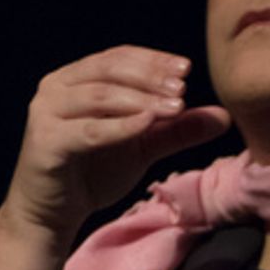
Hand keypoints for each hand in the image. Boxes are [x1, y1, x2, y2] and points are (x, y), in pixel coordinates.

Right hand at [2, 47, 230, 245]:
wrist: (53, 212)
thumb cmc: (94, 171)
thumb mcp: (143, 147)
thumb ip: (177, 130)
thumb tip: (224, 117)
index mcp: (77, 78)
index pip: (118, 57)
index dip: (152, 60)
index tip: (186, 68)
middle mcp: (57, 87)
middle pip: (108, 70)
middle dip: (149, 76)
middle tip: (182, 86)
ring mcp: (47, 113)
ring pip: (98, 96)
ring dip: (139, 99)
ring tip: (174, 106)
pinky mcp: (46, 142)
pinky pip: (87, 131)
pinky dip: (118, 127)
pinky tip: (146, 124)